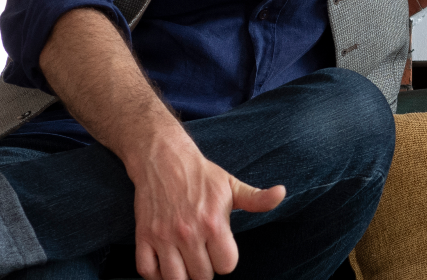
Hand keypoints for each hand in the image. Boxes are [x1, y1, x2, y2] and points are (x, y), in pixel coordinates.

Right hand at [127, 135, 287, 279]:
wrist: (163, 158)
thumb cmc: (200, 174)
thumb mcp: (232, 185)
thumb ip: (257, 198)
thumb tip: (281, 193)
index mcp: (214, 223)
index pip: (226, 266)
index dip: (225, 261)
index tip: (220, 251)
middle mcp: (188, 233)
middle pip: (202, 276)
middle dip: (205, 269)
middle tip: (203, 255)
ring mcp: (164, 236)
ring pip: (175, 279)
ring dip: (182, 276)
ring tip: (186, 264)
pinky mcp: (144, 236)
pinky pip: (147, 270)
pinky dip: (155, 274)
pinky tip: (165, 266)